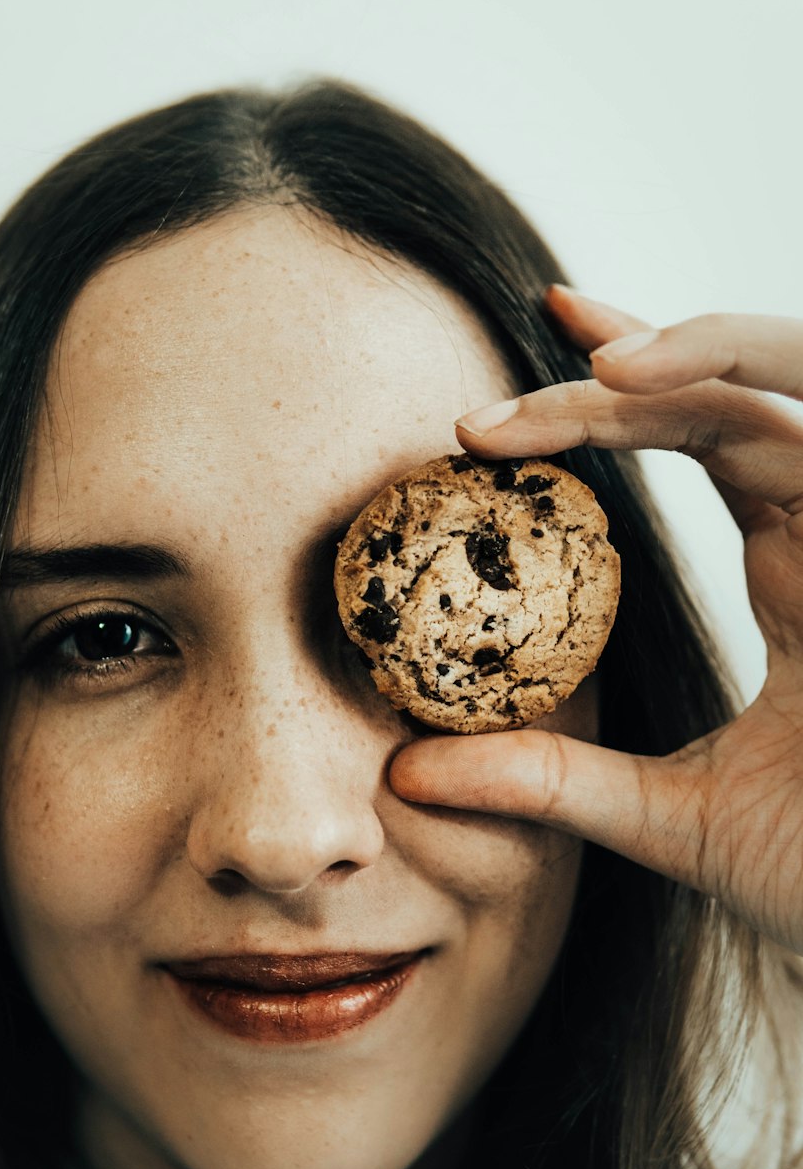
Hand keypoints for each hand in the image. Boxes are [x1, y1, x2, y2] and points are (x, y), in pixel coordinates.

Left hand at [390, 285, 802, 952]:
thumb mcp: (669, 817)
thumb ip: (547, 779)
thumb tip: (405, 771)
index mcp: (795, 572)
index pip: (702, 441)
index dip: (609, 404)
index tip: (493, 404)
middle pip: (720, 400)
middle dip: (604, 379)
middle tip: (476, 418)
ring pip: (780, 386)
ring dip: (686, 350)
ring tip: (582, 361)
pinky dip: (746, 373)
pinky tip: (642, 383)